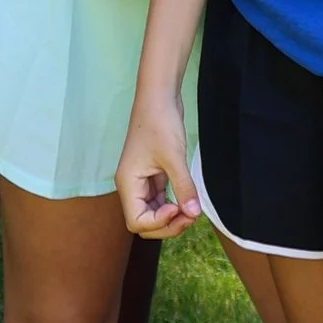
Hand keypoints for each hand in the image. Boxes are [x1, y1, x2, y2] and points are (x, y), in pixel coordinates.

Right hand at [118, 94, 200, 237]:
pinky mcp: (153, 176)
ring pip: (153, 214)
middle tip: (190, 215)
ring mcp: (142, 182)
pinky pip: (161, 201)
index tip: (177, 208)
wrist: (159, 97)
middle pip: (144, 223)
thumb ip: (183, 187)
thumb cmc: (160, 122)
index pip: (137, 222)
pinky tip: (188, 201)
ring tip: (192, 210)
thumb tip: (194, 214)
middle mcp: (132, 186)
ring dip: (172, 217)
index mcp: (128, 183)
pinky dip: (174, 205)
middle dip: (167, 224)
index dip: (158, 223)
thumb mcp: (174, 157)